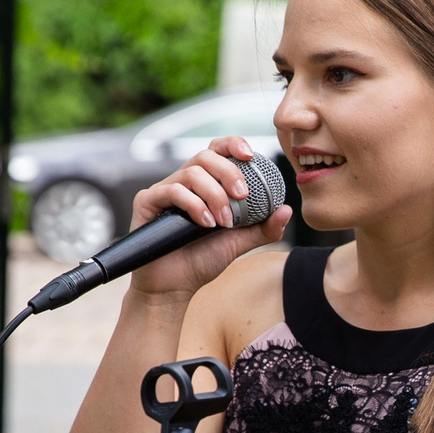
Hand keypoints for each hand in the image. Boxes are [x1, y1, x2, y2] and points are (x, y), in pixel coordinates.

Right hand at [126, 136, 290, 298]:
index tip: (251, 156)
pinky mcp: (147, 201)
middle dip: (228, 172)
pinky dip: (194, 205)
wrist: (174, 287)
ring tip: (223, 222)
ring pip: (191, 172)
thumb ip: (263, 227)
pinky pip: (172, 190)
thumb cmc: (202, 260)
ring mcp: (164, 190)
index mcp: (205, 184)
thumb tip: (287, 209)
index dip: (233, 145)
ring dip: (214, 195)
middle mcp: (184, 182)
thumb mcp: (239, 242)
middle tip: (242, 196)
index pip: (217, 151)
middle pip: (206, 156)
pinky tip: (206, 224)